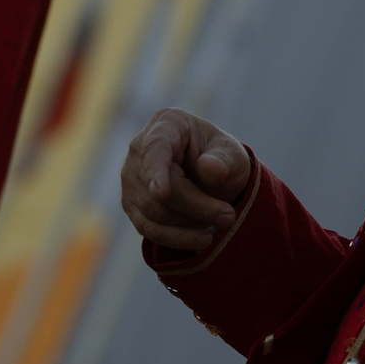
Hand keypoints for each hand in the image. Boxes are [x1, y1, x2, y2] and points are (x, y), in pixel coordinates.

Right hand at [121, 108, 252, 252]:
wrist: (213, 178)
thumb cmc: (221, 159)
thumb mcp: (232, 154)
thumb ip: (224, 160)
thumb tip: (209, 169)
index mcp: (166, 124)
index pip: (156, 148)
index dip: (156, 171)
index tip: (161, 194)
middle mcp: (139, 149)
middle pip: (157, 187)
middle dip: (196, 206)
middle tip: (229, 216)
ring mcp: (131, 178)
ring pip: (152, 212)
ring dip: (188, 224)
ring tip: (220, 222)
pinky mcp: (132, 204)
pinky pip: (148, 228)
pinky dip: (176, 238)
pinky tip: (200, 239)